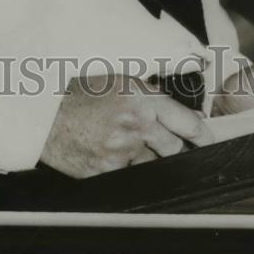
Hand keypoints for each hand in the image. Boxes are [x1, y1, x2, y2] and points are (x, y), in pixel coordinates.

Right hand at [39, 74, 213, 178]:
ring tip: (124, 141)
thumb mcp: (118, 80)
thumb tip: (178, 111)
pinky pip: (127, 173)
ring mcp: (122, 151)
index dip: (203, 134)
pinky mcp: (108, 171)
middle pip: (174, 148)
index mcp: (141, 98)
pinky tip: (108, 150)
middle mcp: (136, 124)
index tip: (208, 139)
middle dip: (174, 147)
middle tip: (169, 144)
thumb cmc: (79, 92)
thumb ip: (149, 94)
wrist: (46, 115)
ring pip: (152, 163)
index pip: (186, 122)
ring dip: (145, 156)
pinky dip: (123, 165)